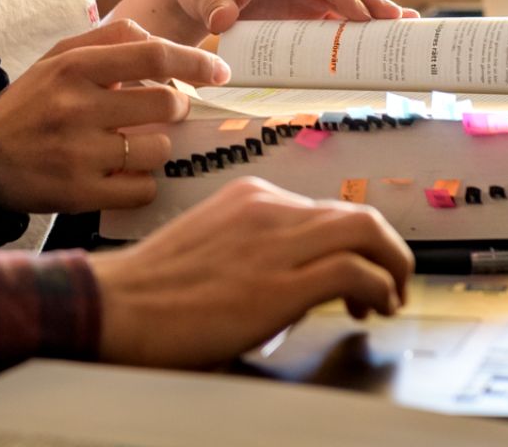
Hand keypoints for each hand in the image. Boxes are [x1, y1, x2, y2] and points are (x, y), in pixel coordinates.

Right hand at [0, 20, 229, 213]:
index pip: (152, 54)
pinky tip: (123, 174)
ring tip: (134, 144)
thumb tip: (158, 40)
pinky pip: (141, 187)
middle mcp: (76, 107)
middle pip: (166, 101)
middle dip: (178, 106)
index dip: (196, 60)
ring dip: (158, 146)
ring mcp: (78, 152)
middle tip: (167, 110)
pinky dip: (142, 181)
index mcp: (73, 67)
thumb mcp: (57, 59)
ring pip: (158, 148)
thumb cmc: (29, 105)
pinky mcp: (79, 192)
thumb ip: (108, 40)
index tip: (220, 70)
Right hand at [90, 177, 412, 366]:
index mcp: (249, 197)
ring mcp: (276, 242)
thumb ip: (251, 249)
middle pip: (355, 214)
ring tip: (391, 298)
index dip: (351, 243)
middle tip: (391, 283)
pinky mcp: (281, 283)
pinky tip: (372, 309)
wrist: (115, 306)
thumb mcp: (210, 247)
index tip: (357, 270)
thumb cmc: (150, 290)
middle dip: (386, 250)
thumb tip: (287, 277)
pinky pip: (356, 271)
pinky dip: (378, 289)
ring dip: (392, 266)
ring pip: (366, 231)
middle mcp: (268, 209)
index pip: (323, 210)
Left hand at [137, 0, 412, 44]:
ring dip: (374, 11)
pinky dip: (362, 23)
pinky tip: (386, 36)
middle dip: (369, 0)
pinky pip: (339, 11)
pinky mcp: (308, 2)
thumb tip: (223, 21)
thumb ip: (215, 5)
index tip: (359, 12)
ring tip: (405, 27)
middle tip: (396, 20)